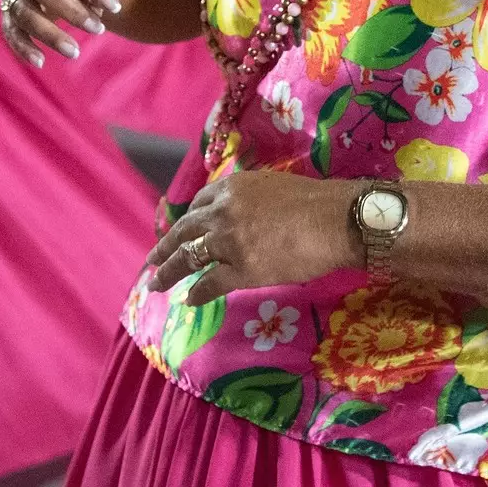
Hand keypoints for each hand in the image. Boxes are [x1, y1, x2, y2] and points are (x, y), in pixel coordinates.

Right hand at [0, 0, 122, 66]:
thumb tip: (98, 12)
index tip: (116, 7)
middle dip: (73, 12)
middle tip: (99, 29)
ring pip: (26, 13)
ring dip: (51, 34)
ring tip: (75, 52)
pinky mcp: (7, 12)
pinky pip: (11, 32)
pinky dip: (23, 48)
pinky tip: (40, 62)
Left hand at [146, 170, 361, 306]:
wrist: (335, 221)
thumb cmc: (314, 201)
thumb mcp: (272, 186)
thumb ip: (249, 197)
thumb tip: (243, 212)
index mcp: (231, 188)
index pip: (198, 204)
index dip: (186, 220)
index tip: (180, 231)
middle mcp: (222, 212)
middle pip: (184, 231)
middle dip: (164, 247)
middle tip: (152, 259)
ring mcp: (228, 242)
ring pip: (188, 258)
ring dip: (169, 272)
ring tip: (156, 283)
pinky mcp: (241, 270)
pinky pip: (210, 284)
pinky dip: (197, 293)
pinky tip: (189, 300)